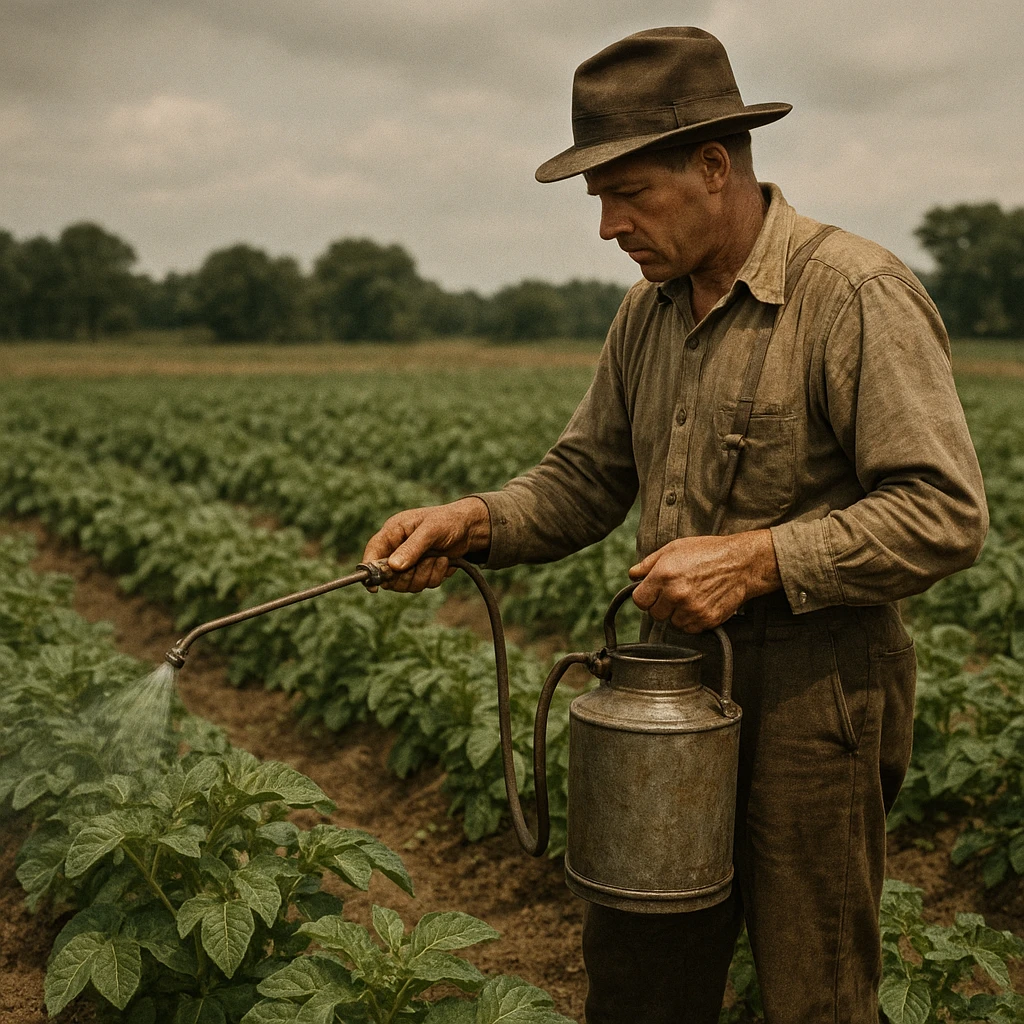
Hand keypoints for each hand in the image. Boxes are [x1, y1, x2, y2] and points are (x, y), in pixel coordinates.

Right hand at [361, 497, 491, 591]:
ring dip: (425, 575)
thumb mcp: (430, 530)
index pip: (373, 552)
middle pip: (388, 576)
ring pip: (406, 584)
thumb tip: (393, 566)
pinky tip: (444, 561)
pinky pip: (423, 585)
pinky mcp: (421, 571)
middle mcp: (397, 548)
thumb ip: (412, 547)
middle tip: (426, 562)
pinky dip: (435, 576)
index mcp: (393, 532)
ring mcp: (409, 562)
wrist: (470, 528)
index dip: (370, 570)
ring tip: (439, 558)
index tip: (374, 586)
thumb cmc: (448, 521)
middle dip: (408, 575)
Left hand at [628, 530, 780, 631]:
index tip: (654, 593)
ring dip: (678, 614)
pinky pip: (690, 629)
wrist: (742, 563)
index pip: (639, 600)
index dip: (645, 596)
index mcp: (663, 575)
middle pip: (655, 614)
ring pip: (672, 623)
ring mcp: (691, 609)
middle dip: (662, 605)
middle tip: (676, 593)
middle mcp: (676, 594)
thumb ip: (649, 563)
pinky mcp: (706, 620)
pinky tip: (701, 604)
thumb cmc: (708, 552)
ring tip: (691, 597)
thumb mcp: (674, 548)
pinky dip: (693, 620)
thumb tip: (633, 575)